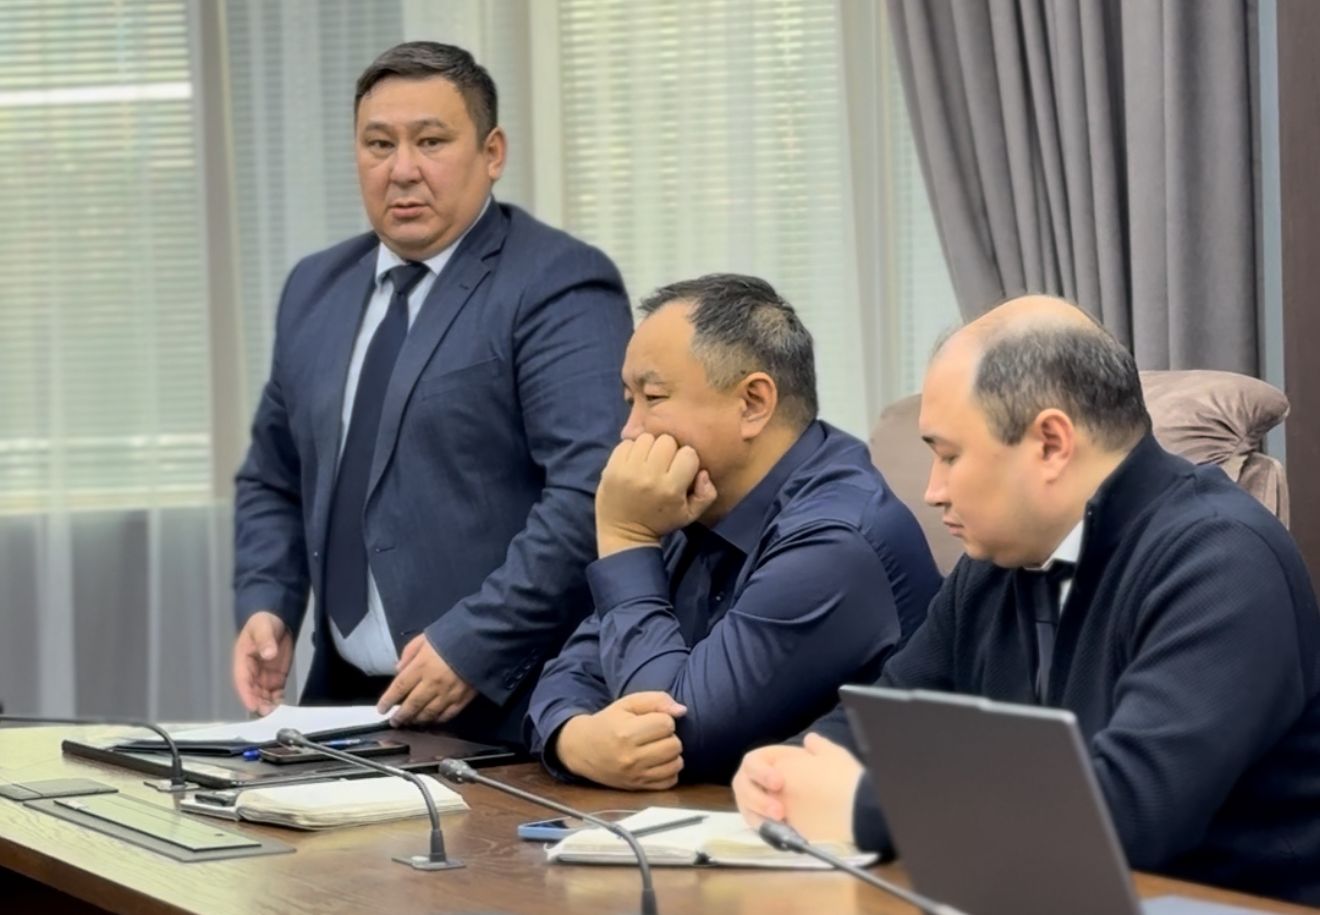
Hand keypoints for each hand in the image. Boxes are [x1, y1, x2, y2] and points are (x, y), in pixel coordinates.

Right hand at [232, 611, 293, 714]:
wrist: (278, 619)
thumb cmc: (264, 622)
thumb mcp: (262, 627)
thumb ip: (265, 640)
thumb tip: (268, 653)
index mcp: (243, 659)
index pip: (242, 679)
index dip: (246, 693)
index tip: (252, 705)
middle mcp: (252, 671)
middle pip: (253, 691)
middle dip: (259, 703)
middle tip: (268, 712)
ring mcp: (264, 675)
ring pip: (263, 694)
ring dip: (268, 704)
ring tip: (276, 712)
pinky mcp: (276, 677)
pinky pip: (275, 692)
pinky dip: (278, 700)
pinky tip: (282, 705)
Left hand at [377, 634, 477, 725]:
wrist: (482, 640)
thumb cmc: (452, 636)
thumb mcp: (425, 638)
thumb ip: (409, 653)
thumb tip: (398, 669)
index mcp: (421, 666)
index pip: (399, 687)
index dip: (388, 700)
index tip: (381, 709)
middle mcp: (432, 683)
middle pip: (412, 705)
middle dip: (400, 716)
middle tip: (394, 721)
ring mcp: (448, 693)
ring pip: (428, 713)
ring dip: (416, 720)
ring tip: (410, 722)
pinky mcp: (463, 699)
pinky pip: (447, 715)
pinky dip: (436, 720)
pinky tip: (431, 720)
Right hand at [555, 691, 687, 789]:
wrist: (583, 749)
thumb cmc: (608, 723)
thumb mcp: (627, 704)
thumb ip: (656, 700)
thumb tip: (682, 710)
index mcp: (626, 733)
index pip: (667, 724)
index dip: (663, 719)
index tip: (651, 720)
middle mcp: (631, 757)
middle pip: (674, 745)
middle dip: (669, 736)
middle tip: (655, 734)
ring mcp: (635, 775)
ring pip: (676, 764)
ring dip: (671, 754)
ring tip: (657, 747)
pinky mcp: (639, 787)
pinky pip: (670, 781)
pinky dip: (669, 770)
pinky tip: (658, 762)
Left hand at [595, 433, 717, 556]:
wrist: (624, 533)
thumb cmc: (660, 521)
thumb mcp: (690, 515)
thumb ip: (707, 494)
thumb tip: (703, 472)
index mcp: (671, 489)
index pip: (688, 454)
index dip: (687, 459)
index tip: (680, 468)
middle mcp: (650, 478)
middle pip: (667, 441)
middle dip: (669, 449)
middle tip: (663, 463)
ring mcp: (628, 471)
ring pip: (646, 438)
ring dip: (650, 447)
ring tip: (648, 461)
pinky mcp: (611, 468)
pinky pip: (626, 443)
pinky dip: (632, 449)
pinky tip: (634, 462)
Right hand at [733, 733, 862, 842]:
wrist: (852, 812)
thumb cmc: (837, 783)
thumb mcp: (833, 760)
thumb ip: (819, 748)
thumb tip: (810, 738)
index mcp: (772, 762)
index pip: (752, 763)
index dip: (761, 773)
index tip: (779, 783)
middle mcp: (761, 780)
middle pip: (742, 786)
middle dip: (758, 798)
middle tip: (779, 810)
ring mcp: (761, 802)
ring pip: (746, 806)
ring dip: (760, 814)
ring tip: (781, 821)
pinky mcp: (766, 822)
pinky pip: (756, 824)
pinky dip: (764, 827)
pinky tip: (780, 831)